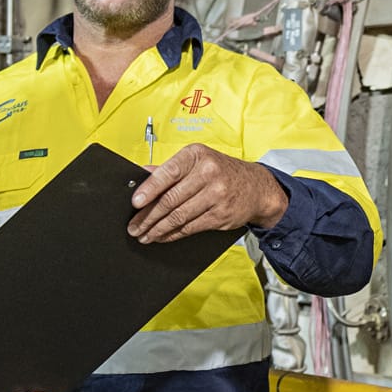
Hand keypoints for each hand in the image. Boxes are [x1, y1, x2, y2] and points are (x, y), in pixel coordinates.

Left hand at [129, 144, 286, 243]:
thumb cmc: (223, 172)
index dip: (149, 189)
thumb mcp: (199, 161)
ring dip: (158, 229)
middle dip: (148, 216)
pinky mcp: (221, 215)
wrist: (257, 187)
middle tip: (134, 226)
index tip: (135, 202)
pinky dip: (173, 234)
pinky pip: (190, 227)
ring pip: (179, 216)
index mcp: (197, 155)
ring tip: (144, 235)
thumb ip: (171, 168)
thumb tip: (143, 173)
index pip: (168, 172)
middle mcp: (208, 173)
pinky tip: (162, 236)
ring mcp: (216, 195)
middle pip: (171, 199)